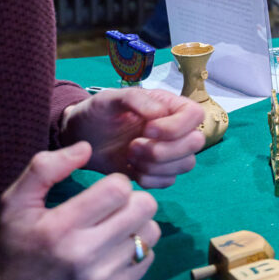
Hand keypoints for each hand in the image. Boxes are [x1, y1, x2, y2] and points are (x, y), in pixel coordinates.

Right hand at [0, 142, 160, 279]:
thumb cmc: (13, 250)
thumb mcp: (13, 205)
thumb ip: (44, 168)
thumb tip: (86, 147)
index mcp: (60, 227)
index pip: (119, 189)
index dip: (116, 184)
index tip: (102, 192)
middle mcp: (84, 254)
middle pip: (144, 207)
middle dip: (132, 201)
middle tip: (114, 209)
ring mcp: (102, 279)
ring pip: (151, 232)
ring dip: (137, 226)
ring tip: (114, 230)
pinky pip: (148, 258)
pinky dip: (137, 251)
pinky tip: (114, 253)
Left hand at [59, 88, 204, 187]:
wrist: (82, 138)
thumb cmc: (98, 113)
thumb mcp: (110, 98)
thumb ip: (136, 98)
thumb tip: (160, 113)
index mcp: (171, 106)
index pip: (196, 115)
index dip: (177, 126)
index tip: (148, 129)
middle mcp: (177, 129)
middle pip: (196, 143)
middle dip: (164, 149)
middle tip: (133, 146)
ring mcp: (170, 153)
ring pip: (186, 164)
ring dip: (155, 164)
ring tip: (129, 155)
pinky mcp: (159, 173)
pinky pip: (169, 181)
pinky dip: (149, 178)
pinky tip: (130, 168)